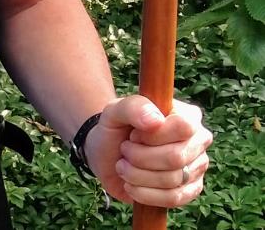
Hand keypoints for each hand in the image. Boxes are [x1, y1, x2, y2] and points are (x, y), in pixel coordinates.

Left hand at [83, 96, 212, 207]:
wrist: (107, 154)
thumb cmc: (115, 128)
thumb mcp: (115, 111)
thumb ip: (133, 107)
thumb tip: (156, 121)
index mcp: (187, 115)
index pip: (183, 127)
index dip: (152, 136)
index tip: (132, 135)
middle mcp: (199, 140)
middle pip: (176, 157)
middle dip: (139, 157)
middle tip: (124, 151)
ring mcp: (197, 166)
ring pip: (172, 180)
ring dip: (137, 176)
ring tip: (124, 166)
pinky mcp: (190, 189)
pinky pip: (174, 199)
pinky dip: (145, 194)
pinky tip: (131, 185)